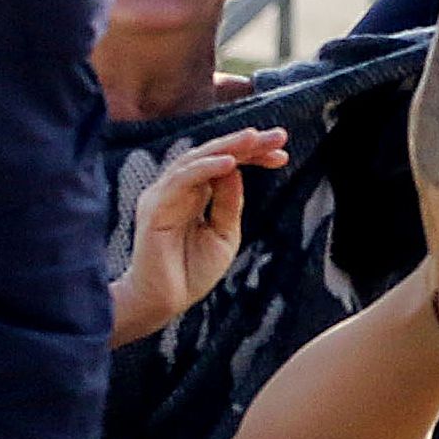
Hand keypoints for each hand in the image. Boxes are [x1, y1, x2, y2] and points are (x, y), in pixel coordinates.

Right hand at [112, 129, 288, 341]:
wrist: (163, 303)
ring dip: (228, 147)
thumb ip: (229, 203)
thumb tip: (237, 169)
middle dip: (247, 143)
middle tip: (278, 135)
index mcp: (195, 193)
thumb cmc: (191, 272)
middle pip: (213, 154)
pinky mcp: (155, 207)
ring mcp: (164, 194)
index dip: (253, 155)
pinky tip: (228, 164)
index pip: (224, 164)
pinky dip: (204, 168)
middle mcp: (178, 188)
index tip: (283, 153)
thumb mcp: (224, 234)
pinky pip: (180, 180)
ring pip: (196, 159)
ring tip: (255, 139)